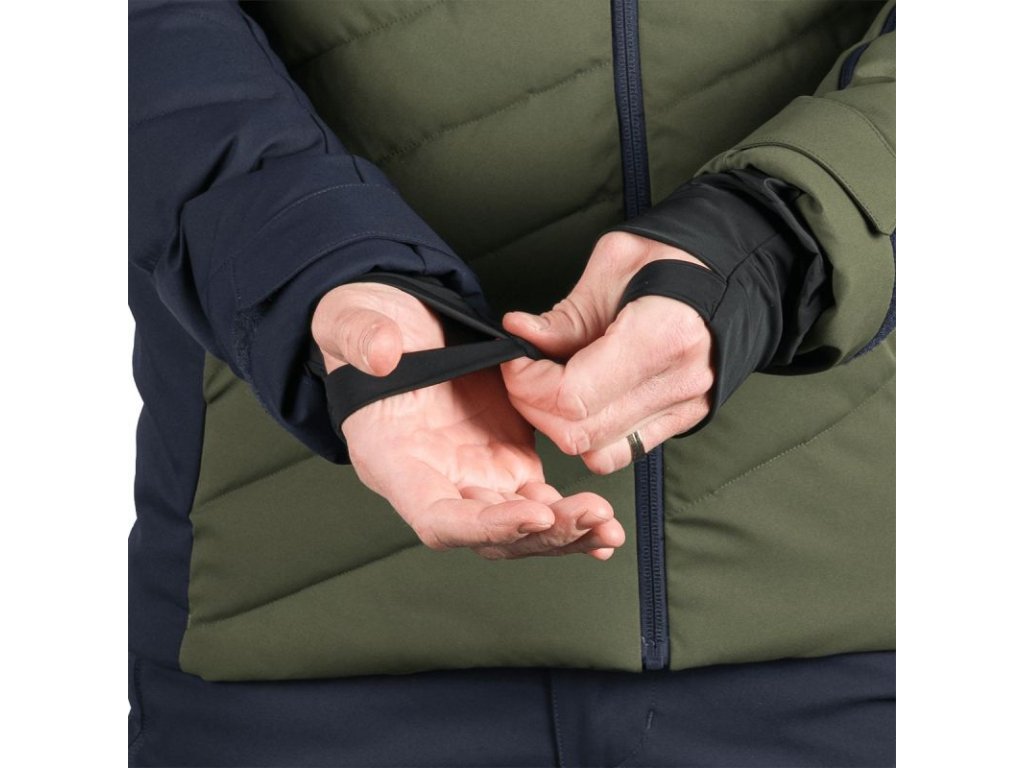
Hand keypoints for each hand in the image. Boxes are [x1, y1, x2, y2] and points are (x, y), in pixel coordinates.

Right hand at [311, 281, 625, 559]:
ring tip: (608, 529)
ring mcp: (473, 474)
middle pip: (490, 535)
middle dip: (541, 535)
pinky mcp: (504, 459)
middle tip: (592, 519)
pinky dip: (571, 519)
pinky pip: (540, 502)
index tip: (533, 513)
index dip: (483, 526)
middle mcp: (436, 481)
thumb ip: (361, 337)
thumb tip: (382, 353)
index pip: (437, 518)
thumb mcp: (352, 321)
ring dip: (565, 532)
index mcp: (393, 461)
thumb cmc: (366, 328)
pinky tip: (604, 529)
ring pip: (522, 525)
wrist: (395, 322)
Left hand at [500, 232, 714, 474]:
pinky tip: (584, 400)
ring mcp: (683, 408)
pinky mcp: (682, 420)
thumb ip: (565, 314)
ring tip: (554, 384)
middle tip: (527, 370)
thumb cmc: (676, 257)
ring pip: (596, 452)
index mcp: (661, 336)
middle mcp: (677, 383)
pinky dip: (590, 435)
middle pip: (578, 433)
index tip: (518, 357)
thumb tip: (518, 335)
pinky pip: (621, 453)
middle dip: (534, 405)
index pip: (571, 397)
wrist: (733, 272)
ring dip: (559, 425)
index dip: (528, 384)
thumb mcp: (615, 263)